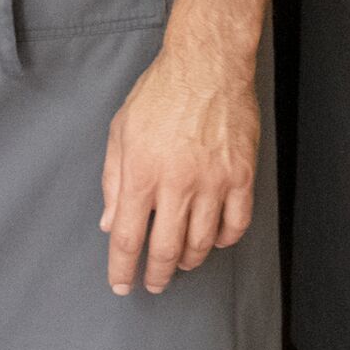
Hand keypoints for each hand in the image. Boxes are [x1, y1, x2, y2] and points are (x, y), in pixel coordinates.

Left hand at [102, 35, 262, 297]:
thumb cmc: (161, 92)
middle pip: (165, 250)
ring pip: (201, 243)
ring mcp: (213, 181)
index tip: (121, 284)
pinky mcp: (241, 176)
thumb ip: (113, 179)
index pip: (127, 236)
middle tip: (153, 283)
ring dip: (188, 260)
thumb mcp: (121, 130)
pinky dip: (224, 240)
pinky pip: (236, 225)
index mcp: (141, 171)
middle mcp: (177, 182)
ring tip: (180, 260)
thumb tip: (109, 221)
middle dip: (156, 275)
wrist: (208, 64)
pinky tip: (214, 238)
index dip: (122, 268)